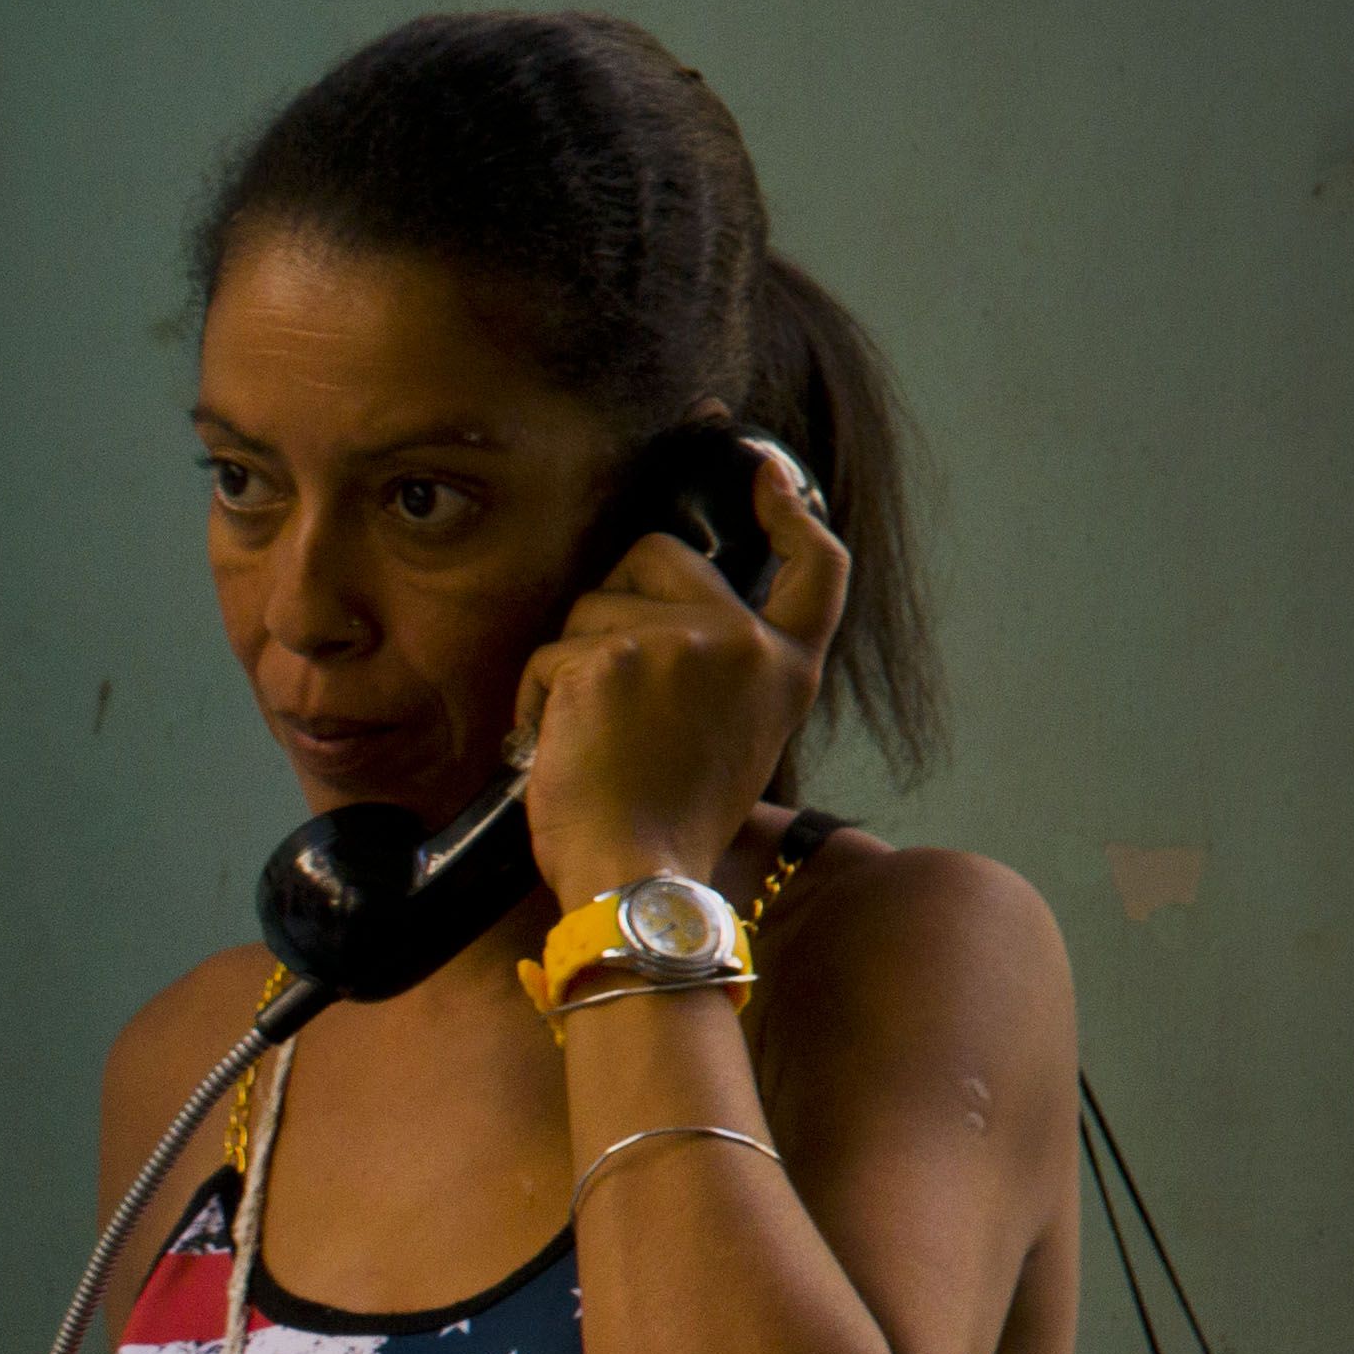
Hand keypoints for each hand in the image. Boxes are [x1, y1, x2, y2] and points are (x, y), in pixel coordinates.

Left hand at [509, 434, 848, 903]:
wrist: (638, 880)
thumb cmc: (667, 827)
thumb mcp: (735, 742)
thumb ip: (724, 672)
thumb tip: (663, 615)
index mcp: (784, 670)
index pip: (817, 569)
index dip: (791, 510)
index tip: (764, 473)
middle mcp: (744, 644)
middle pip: (657, 556)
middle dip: (612, 604)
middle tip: (606, 688)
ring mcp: (683, 643)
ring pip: (589, 605)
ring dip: (568, 664)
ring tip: (588, 737)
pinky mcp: (614, 656)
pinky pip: (548, 654)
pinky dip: (535, 701)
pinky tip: (557, 750)